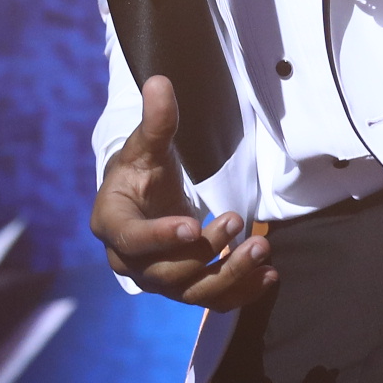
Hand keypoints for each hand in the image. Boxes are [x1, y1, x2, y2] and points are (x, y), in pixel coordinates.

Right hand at [91, 76, 277, 309]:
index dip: (160, 237)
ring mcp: (158, 280)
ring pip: (193, 292)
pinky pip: (212, 300)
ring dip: (230, 275)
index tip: (191, 226)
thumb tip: (159, 82)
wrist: (142, 200)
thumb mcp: (146, 145)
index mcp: (112, 225)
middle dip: (205, 253)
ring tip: (262, 248)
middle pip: (166, 273)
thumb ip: (155, 121)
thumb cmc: (140, 170)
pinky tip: (270, 275)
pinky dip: (242, 293)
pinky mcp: (184, 289)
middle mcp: (130, 262)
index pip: (133, 239)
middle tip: (239, 220)